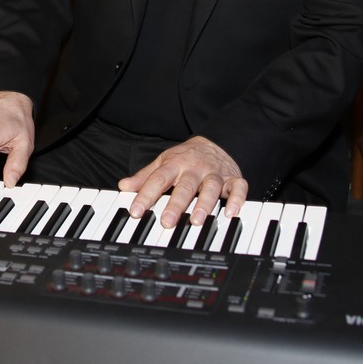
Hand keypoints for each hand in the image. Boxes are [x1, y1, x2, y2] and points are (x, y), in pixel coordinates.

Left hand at [118, 136, 247, 227]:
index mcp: (175, 164)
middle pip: (185, 186)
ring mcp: (215, 173)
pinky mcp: (233, 178)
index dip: (146, 195)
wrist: (216, 142)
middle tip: (166, 221)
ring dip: (204, 203)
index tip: (136, 211)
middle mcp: (195, 168)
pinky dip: (237, 199)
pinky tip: (231, 212)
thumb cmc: (186, 157)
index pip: (158, 179)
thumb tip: (124, 186)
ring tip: (197, 220)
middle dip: (176, 204)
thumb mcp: (163, 162)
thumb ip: (145, 177)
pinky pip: (238, 187)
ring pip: (211, 187)